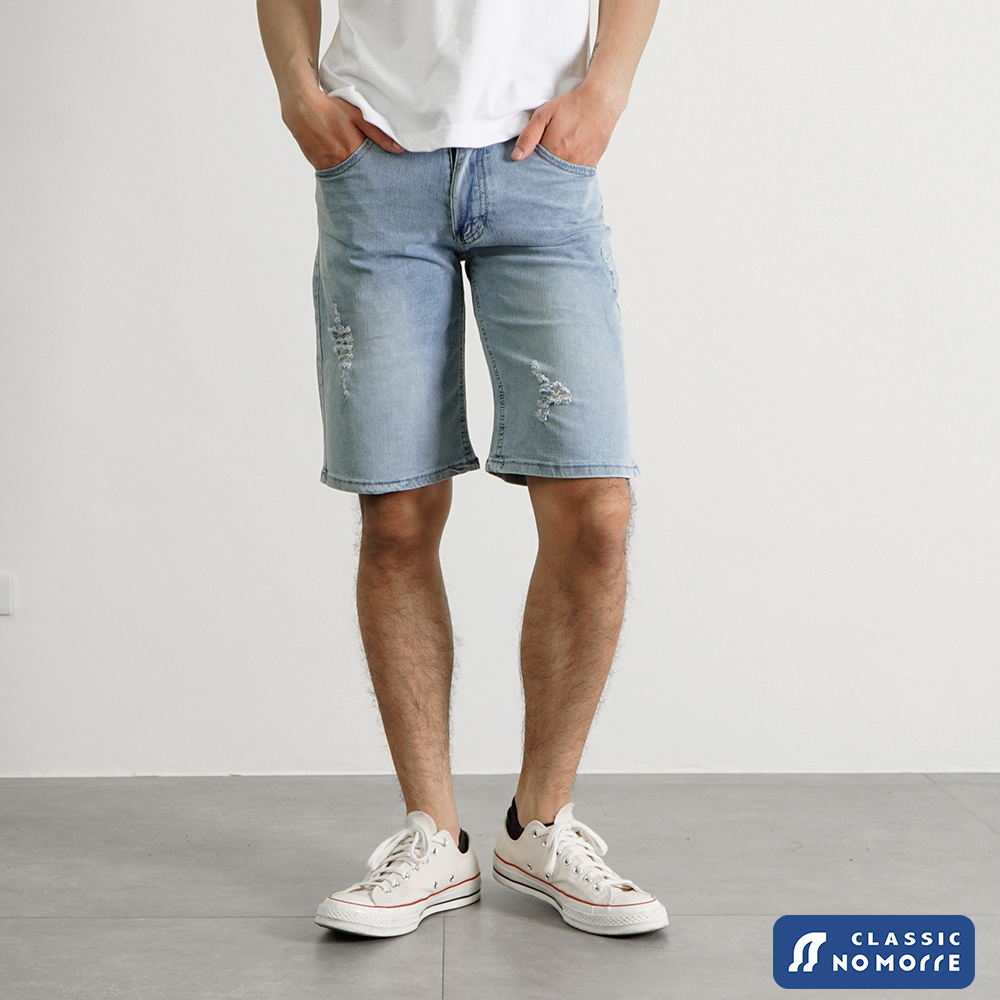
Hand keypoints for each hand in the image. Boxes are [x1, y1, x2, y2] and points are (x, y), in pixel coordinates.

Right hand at [281, 89, 402, 168]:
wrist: (301, 107)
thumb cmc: (331, 109)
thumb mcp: (358, 116)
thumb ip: (379, 133)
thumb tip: (399, 149)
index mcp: (353, 151)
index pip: (372, 169)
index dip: (379, 172)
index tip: (386, 176)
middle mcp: (340, 162)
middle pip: (359, 176)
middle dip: (367, 177)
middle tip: (374, 178)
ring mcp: (328, 166)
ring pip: (346, 176)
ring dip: (353, 175)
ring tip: (358, 170)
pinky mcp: (318, 166)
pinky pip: (333, 173)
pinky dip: (340, 171)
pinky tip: (343, 164)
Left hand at [510, 81, 624, 167]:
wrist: (601, 102)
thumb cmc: (573, 106)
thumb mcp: (544, 114)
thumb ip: (529, 136)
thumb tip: (516, 157)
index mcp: (553, 150)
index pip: (534, 167)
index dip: (530, 164)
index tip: (529, 159)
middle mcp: (567, 162)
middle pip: (548, 174)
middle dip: (542, 169)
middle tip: (544, 156)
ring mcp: (580, 165)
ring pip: (561, 176)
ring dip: (555, 171)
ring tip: (556, 156)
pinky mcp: (590, 165)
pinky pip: (575, 175)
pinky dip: (568, 171)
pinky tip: (566, 160)